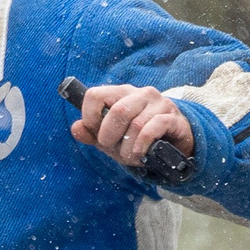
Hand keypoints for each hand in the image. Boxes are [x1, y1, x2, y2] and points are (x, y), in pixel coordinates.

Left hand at [70, 83, 194, 171]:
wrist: (173, 144)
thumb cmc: (137, 138)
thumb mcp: (111, 139)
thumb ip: (92, 134)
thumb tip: (75, 128)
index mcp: (121, 93)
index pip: (95, 94)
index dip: (90, 117)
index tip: (95, 133)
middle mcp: (140, 93)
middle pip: (117, 111)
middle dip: (110, 136)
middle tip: (111, 148)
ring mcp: (159, 103)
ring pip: (136, 123)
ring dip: (128, 147)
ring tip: (129, 156)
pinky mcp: (172, 117)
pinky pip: (153, 128)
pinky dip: (142, 145)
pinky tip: (140, 154)